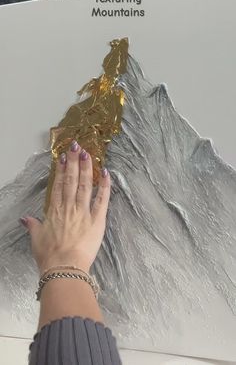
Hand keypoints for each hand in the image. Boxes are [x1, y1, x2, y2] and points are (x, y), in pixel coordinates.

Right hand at [21, 140, 110, 274]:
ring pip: (86, 184)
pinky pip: (102, 199)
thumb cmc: (49, 255)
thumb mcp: (36, 239)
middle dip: (74, 161)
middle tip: (76, 146)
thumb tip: (25, 219)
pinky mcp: (97, 219)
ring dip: (87, 168)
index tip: (63, 157)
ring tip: (88, 153)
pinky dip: (105, 186)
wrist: (64, 267)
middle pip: (72, 179)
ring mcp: (84, 211)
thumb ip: (32, 226)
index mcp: (55, 210)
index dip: (62, 170)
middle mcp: (69, 207)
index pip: (59, 185)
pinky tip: (106, 173)